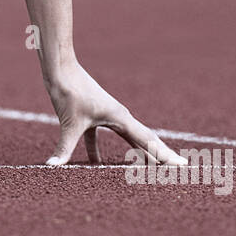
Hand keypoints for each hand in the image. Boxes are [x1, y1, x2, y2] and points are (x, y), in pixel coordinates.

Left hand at [44, 61, 186, 167]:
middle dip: (161, 154)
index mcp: (121, 118)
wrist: (60, 69)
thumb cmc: (69, 91)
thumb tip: (53, 166)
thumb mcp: (70, 122)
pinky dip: (97, 152)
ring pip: (127, 138)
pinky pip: (98, 139)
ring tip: (149, 166)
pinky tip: (95, 165)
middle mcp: (119, 117)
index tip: (182, 164)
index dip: (164, 155)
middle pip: (146, 140)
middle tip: (180, 166)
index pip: (148, 142)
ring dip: (138, 152)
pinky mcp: (90, 117)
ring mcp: (106, 116)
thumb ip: (65, 147)